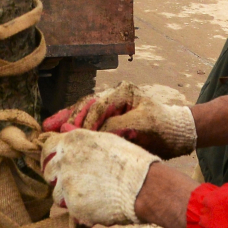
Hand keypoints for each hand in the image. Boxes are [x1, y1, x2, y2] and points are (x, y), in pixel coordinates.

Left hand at [40, 130, 154, 226]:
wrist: (142, 186)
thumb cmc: (129, 162)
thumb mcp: (104, 140)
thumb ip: (80, 138)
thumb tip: (63, 128)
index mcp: (72, 141)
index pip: (47, 148)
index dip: (51, 157)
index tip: (55, 164)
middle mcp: (64, 161)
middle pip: (47, 172)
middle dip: (56, 178)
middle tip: (73, 182)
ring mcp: (67, 184)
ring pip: (56, 194)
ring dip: (68, 196)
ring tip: (90, 195)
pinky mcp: (73, 205)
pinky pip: (70, 210)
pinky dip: (80, 210)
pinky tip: (97, 206)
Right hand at [41, 81, 195, 157]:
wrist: (181, 134)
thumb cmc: (165, 128)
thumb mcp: (143, 125)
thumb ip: (117, 126)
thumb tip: (91, 131)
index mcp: (122, 93)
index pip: (96, 106)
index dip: (81, 121)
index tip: (69, 134)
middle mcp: (114, 97)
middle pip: (84, 106)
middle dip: (66, 119)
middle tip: (47, 131)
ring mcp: (111, 108)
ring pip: (83, 113)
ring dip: (65, 122)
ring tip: (47, 131)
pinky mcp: (111, 121)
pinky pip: (89, 122)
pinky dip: (74, 127)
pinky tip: (58, 132)